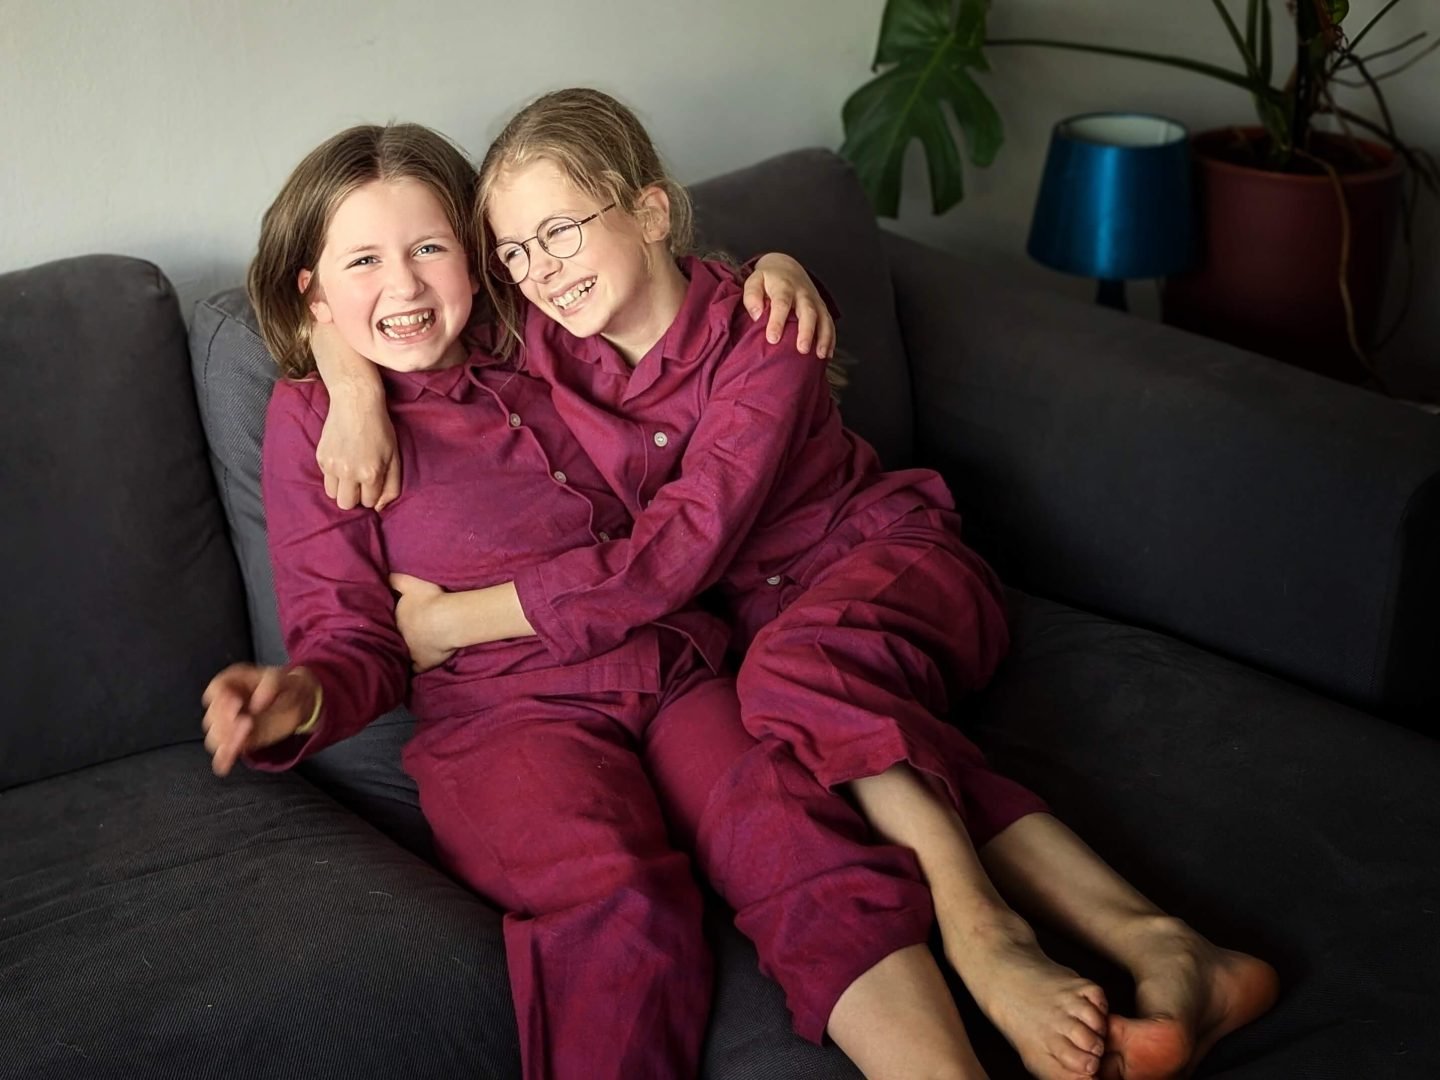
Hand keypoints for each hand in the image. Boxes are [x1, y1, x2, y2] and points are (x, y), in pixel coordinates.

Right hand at [201, 664, 317, 776]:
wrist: (299, 702)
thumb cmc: (286, 685)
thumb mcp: (282, 678)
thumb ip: (269, 685)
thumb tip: (257, 703)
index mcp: (232, 682)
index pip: (216, 689)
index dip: (222, 698)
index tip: (237, 704)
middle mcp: (225, 703)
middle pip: (213, 716)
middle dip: (226, 722)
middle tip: (247, 723)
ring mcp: (229, 724)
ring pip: (215, 736)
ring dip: (226, 740)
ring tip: (243, 739)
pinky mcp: (238, 740)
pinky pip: (224, 752)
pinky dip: (223, 759)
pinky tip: (225, 765)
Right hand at [311, 322, 400, 510]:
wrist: (356, 402)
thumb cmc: (380, 428)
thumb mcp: (394, 456)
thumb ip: (391, 486)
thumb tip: (380, 507)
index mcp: (371, 473)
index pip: (370, 502)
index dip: (373, 494)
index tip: (374, 482)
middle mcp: (349, 473)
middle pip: (346, 504)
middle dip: (355, 497)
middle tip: (360, 483)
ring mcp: (332, 466)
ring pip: (332, 495)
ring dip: (342, 488)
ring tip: (349, 473)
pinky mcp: (320, 457)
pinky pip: (325, 478)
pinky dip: (333, 475)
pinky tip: (342, 459)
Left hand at [390, 573, 457, 672]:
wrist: (445, 620)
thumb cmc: (429, 600)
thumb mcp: (410, 582)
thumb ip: (396, 579)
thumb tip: (384, 576)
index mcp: (397, 618)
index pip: (391, 620)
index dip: (395, 619)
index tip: (401, 618)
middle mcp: (399, 636)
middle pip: (396, 636)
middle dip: (399, 635)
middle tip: (409, 632)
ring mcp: (409, 651)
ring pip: (402, 652)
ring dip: (404, 651)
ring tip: (408, 650)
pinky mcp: (422, 662)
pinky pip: (415, 668)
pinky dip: (414, 668)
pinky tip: (413, 669)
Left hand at [744, 253, 836, 358]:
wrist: (787, 267)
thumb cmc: (768, 279)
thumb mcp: (755, 281)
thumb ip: (752, 296)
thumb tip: (757, 315)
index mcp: (784, 287)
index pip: (782, 304)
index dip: (777, 321)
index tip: (772, 339)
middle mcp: (803, 294)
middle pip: (808, 312)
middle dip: (807, 331)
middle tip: (802, 349)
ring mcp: (815, 301)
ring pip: (823, 318)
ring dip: (823, 337)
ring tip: (820, 355)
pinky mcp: (821, 308)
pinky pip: (829, 323)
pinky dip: (830, 339)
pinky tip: (827, 354)